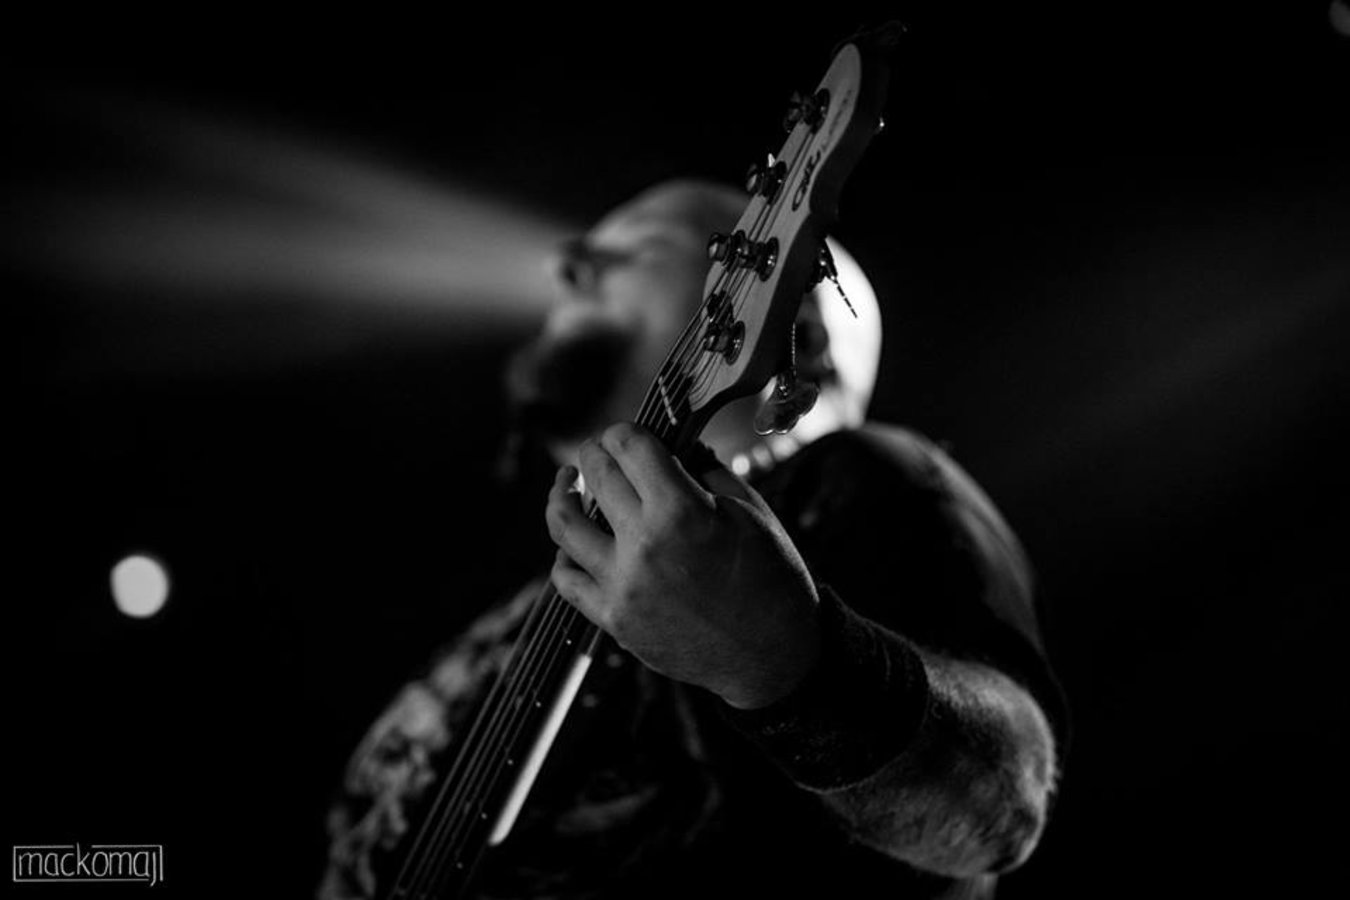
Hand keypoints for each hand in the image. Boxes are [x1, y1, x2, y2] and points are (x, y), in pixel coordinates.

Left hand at [545, 423, 820, 708]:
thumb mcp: (751, 511)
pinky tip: (572, 540)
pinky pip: (566, 580)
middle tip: (599, 448)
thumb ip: (705, 472)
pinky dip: (563, 554)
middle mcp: (644, 545)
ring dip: (561, 495)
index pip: (630, 446)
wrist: (773, 655)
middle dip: (595, 451)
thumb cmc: (771, 577)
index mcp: (682, 511)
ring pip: (563, 525)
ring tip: (566, 482)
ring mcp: (623, 586)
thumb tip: (673, 446)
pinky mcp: (614, 620)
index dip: (624, 430)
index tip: (626, 432)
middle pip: (596, 475)